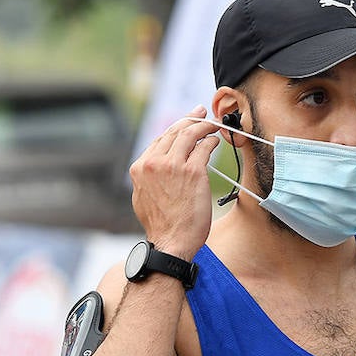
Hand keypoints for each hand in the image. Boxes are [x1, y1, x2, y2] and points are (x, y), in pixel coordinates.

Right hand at [127, 107, 221, 256]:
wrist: (171, 243)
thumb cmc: (161, 226)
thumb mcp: (142, 198)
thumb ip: (148, 178)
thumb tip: (156, 166)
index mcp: (140, 168)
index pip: (159, 140)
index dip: (174, 129)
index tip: (184, 124)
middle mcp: (153, 163)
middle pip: (174, 131)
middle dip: (189, 119)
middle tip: (199, 113)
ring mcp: (173, 165)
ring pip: (189, 134)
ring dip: (203, 126)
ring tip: (212, 123)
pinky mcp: (193, 172)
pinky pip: (204, 148)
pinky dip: (211, 141)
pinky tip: (215, 141)